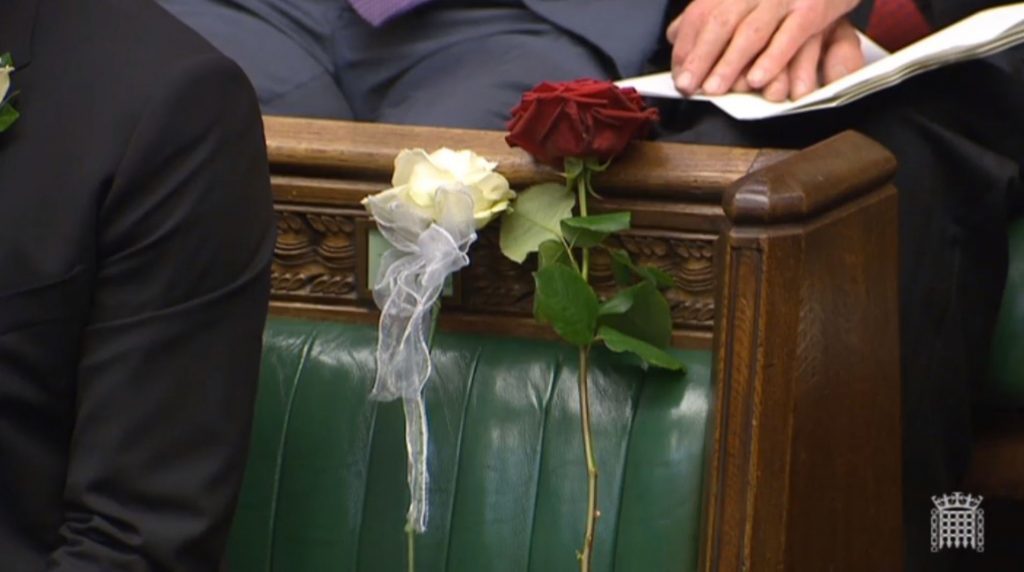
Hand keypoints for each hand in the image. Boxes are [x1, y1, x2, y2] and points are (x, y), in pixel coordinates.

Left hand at [667, 0, 859, 94]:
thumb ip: (712, 11)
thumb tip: (673, 36)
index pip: (700, 14)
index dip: (686, 46)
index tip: (678, 74)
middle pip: (719, 22)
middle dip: (700, 57)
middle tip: (687, 86)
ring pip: (750, 32)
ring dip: (729, 64)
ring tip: (714, 90)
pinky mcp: (812, 8)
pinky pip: (789, 37)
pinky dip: (771, 60)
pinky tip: (756, 80)